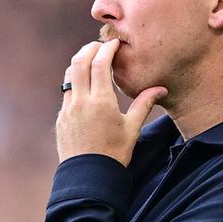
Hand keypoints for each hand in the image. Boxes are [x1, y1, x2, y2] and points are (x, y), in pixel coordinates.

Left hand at [57, 39, 165, 164]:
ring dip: (80, 63)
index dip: (107, 48)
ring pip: (70, 75)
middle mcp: (81, 102)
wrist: (89, 178)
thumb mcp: (132, 129)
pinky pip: (66, 92)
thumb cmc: (115, 154)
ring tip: (92, 61)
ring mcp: (67, 110)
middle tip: (101, 46)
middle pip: (79, 61)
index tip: (114, 43)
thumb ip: (144, 104)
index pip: (100, 63)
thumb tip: (161, 89)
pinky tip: (85, 86)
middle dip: (90, 49)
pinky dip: (75, 81)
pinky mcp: (61, 118)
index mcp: (101, 102)